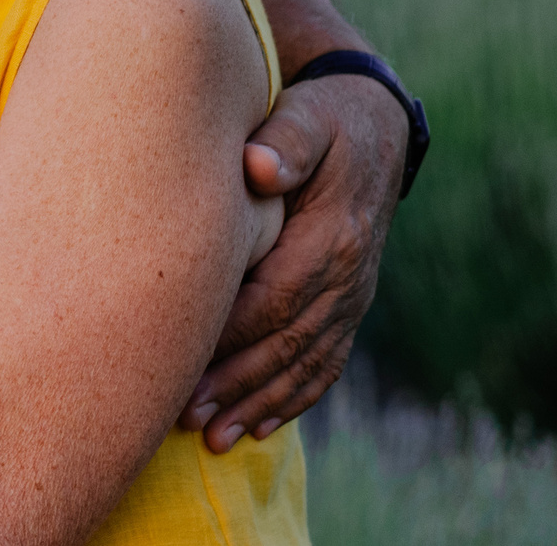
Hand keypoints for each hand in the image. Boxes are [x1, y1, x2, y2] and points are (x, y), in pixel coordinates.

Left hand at [183, 73, 405, 449]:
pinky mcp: (349, 303)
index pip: (277, 298)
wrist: (371, 123)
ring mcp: (354, 294)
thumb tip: (257, 167)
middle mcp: (349, 275)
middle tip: (187, 417)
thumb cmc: (322, 118)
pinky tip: (260, 426)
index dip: (232, 335)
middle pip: (288, 342)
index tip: (185, 363)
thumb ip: (285, 143)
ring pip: (305, 362)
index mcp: (334, 236)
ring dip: (260, 403)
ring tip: (214, 437)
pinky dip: (294, 398)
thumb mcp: (308, 118)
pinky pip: (326, 361)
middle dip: (238, 384)